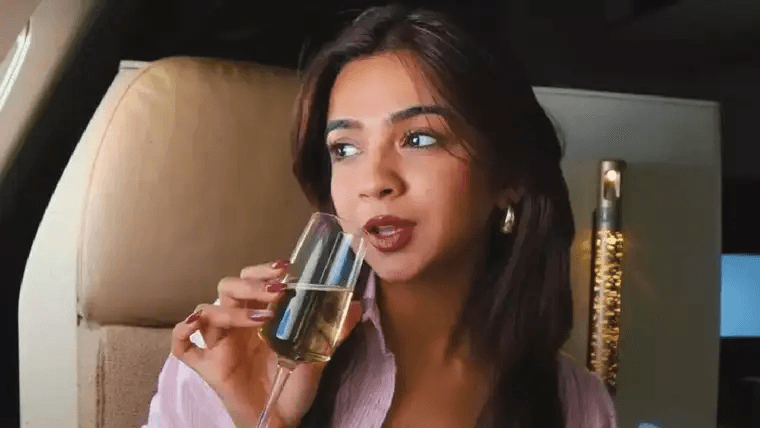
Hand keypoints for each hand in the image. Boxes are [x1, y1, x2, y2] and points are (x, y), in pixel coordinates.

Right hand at [171, 260, 362, 427]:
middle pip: (228, 286)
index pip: (253, 279)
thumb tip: (356, 306)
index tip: (285, 271)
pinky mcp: (208, 366)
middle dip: (249, 284)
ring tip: (261, 320)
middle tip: (274, 291)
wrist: (280, 420)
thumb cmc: (294, 386)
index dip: (264, 271)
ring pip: (208, 310)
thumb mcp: (318, 356)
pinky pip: (182, 346)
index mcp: (259, 315)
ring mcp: (220, 344)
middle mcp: (237, 324)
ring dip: (231, 310)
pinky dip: (181, 332)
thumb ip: (333, 331)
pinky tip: (196, 325)